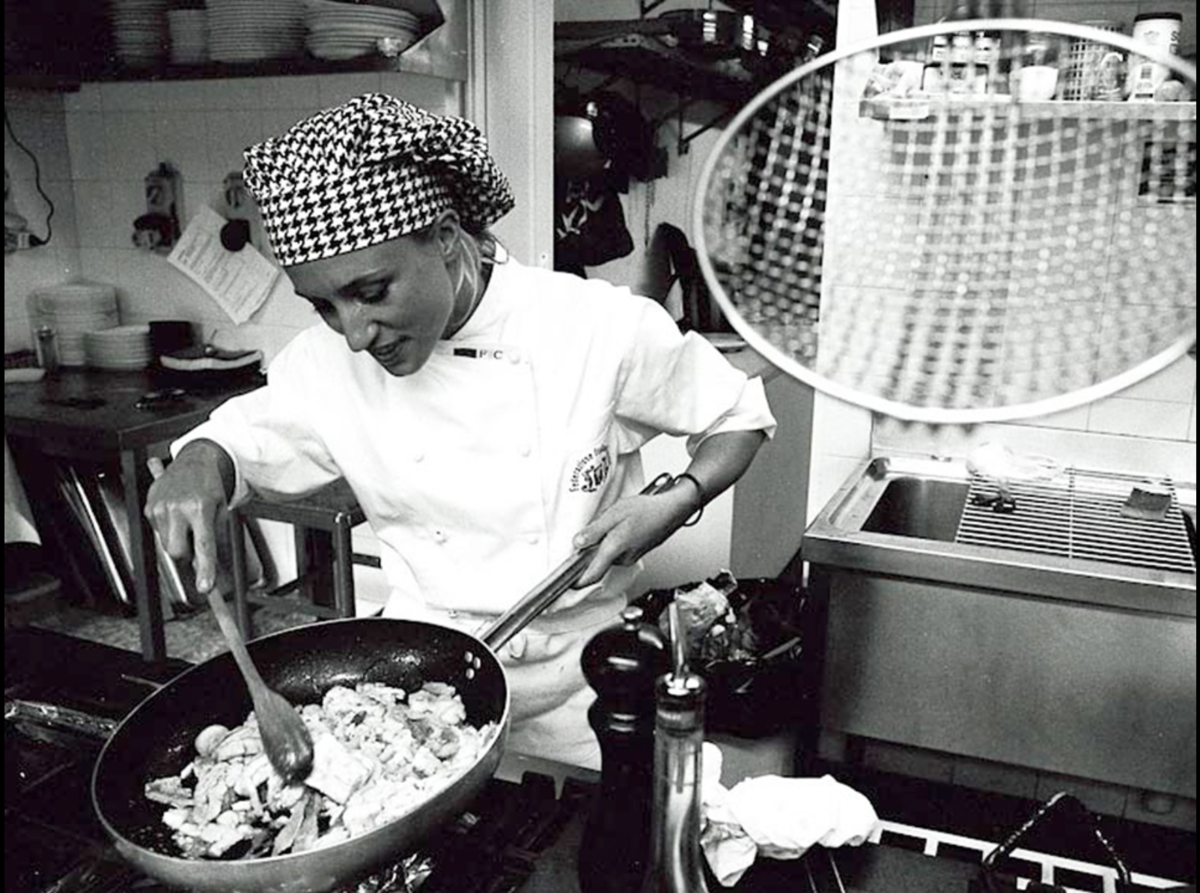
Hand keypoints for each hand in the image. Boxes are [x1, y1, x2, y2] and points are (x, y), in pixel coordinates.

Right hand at [144, 441, 231, 592]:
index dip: (205, 569)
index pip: (203, 546)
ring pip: (167, 545)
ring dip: (178, 540)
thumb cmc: (210, 486)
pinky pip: (158, 533)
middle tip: (196, 540)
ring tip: (187, 520)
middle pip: (178, 552)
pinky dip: (168, 530)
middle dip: (187, 555)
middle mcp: (177, 508)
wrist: (193, 461)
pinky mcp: (148, 507)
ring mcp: (160, 507)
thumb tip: (206, 565)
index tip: (206, 587)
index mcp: (200, 508)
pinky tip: (176, 515)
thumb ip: (213, 537)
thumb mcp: (220, 509)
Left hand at [572, 483, 700, 586]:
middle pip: (597, 562)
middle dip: (590, 550)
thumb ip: (594, 531)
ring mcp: (630, 557)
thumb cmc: (647, 511)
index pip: (591, 575)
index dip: (577, 582)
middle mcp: (623, 558)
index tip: (566, 583)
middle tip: (590, 531)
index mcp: (614, 549)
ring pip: (607, 556)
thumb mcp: (614, 514)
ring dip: (603, 543)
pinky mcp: (635, 553)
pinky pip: (617, 551)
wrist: (671, 510)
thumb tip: (578, 543)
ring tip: (611, 523)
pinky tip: (620, 526)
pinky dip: (613, 541)